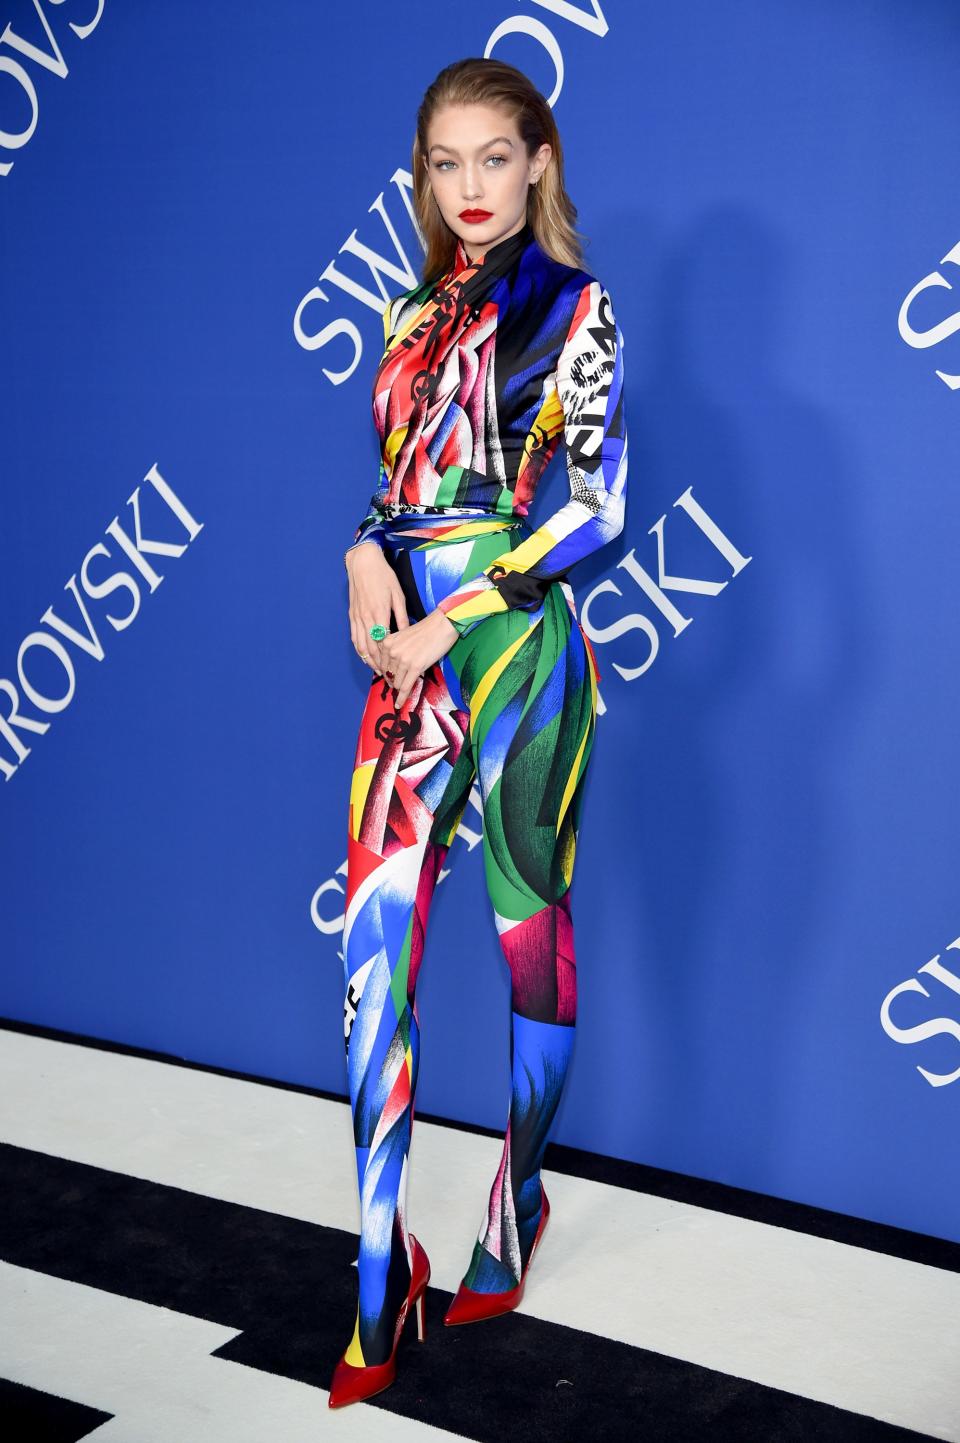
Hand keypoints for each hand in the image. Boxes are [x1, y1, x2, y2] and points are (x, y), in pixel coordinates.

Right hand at [345, 542, 408, 675]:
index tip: (398, 668)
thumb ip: (401, 617)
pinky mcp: (352, 615)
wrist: (363, 563)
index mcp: (379, 613)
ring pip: (361, 645)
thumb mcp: (398, 595)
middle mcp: (366, 618)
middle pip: (371, 648)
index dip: (390, 659)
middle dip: (380, 665)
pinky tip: (365, 657)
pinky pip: (354, 637)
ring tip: (378, 671)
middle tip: (389, 677)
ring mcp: (357, 617)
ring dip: (369, 660)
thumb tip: (407, 634)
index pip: (384, 643)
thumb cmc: (383, 577)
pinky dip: (359, 650)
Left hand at [380, 608, 458, 709]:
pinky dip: (402, 697)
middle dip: (393, 682)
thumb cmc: (425, 630)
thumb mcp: (403, 637)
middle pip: (388, 675)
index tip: (388, 680)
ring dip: (399, 690)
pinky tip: (399, 704)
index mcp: (387, 643)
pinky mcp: (415, 667)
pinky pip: (406, 687)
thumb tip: (393, 669)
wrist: (441, 626)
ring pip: (397, 682)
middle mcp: (392, 651)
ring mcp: (403, 660)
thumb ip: (395, 650)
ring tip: (400, 695)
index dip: (385, 674)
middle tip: (396, 688)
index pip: (381, 665)